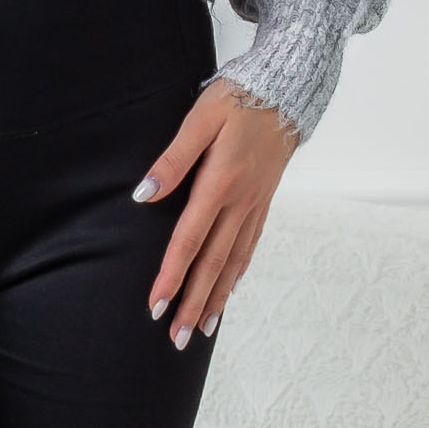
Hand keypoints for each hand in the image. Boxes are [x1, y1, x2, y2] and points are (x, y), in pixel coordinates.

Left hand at [133, 78, 299, 347]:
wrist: (286, 88)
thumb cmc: (238, 98)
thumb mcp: (199, 119)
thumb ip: (172, 159)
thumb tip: (143, 194)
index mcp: (220, 183)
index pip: (188, 241)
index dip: (171, 276)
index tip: (155, 306)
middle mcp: (240, 202)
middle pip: (212, 264)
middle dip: (193, 303)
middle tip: (176, 339)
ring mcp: (255, 205)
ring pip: (234, 262)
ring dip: (217, 298)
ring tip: (202, 330)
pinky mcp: (264, 201)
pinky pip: (250, 247)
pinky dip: (238, 274)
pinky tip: (229, 289)